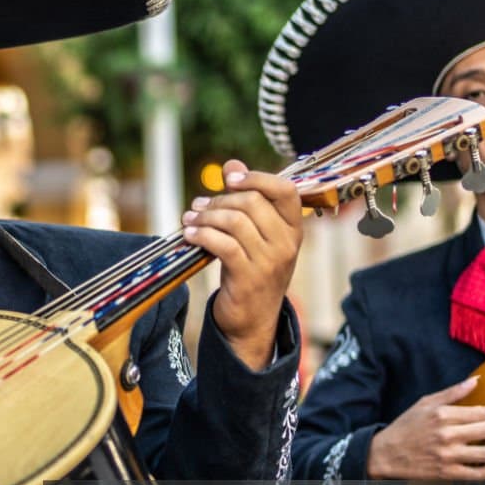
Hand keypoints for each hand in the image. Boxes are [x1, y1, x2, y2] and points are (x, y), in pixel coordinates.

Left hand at [185, 161, 302, 368]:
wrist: (253, 320)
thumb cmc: (252, 270)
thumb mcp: (257, 235)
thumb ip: (247, 199)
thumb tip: (232, 164)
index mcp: (294, 228)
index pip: (286, 189)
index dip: (257, 177)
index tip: (229, 179)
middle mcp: (287, 243)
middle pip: (252, 202)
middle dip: (218, 201)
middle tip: (198, 207)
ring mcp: (270, 261)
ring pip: (235, 222)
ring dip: (205, 217)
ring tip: (189, 220)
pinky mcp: (249, 277)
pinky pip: (223, 245)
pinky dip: (202, 235)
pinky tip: (189, 236)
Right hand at [368, 375, 484, 481]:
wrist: (387, 454)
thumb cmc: (406, 427)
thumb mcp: (425, 403)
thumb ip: (452, 392)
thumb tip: (476, 381)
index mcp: (443, 414)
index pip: (484, 412)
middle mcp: (447, 434)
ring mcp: (448, 455)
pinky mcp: (448, 473)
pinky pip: (480, 473)